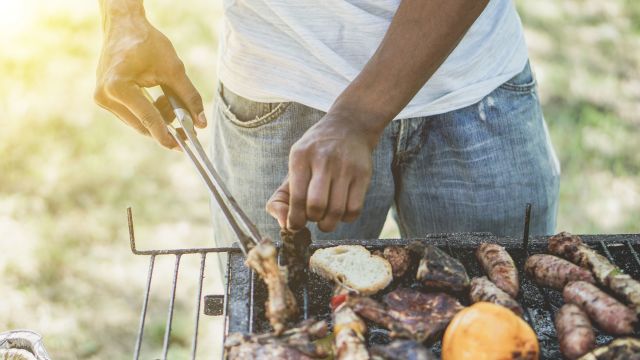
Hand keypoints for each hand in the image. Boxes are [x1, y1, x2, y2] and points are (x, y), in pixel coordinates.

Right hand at [94, 10, 205, 148]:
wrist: (123, 27)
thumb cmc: (147, 43)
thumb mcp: (174, 68)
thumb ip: (188, 97)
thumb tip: (201, 123)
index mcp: (118, 87)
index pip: (148, 118)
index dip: (167, 134)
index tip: (183, 146)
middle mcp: (104, 96)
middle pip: (142, 125)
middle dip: (166, 127)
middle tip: (188, 129)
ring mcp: (102, 99)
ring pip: (137, 123)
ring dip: (159, 118)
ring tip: (171, 100)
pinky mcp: (104, 99)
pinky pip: (132, 115)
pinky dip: (149, 113)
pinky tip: (159, 99)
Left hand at [267, 112, 378, 231]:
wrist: (349, 126)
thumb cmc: (315, 154)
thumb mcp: (294, 165)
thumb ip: (281, 198)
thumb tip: (285, 226)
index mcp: (300, 157)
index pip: (297, 198)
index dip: (294, 219)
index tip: (295, 225)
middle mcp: (323, 160)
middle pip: (316, 207)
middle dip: (312, 220)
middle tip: (312, 217)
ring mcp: (345, 167)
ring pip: (336, 211)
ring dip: (328, 223)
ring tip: (325, 218)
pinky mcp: (363, 174)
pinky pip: (354, 210)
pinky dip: (345, 219)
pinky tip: (340, 211)